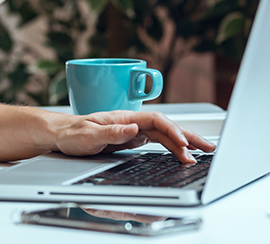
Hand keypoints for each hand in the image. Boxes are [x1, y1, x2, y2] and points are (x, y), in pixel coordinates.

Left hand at [50, 111, 216, 163]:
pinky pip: (158, 142)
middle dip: (189, 136)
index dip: (172, 131)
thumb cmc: (72, 133)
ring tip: (202, 153)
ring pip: (165, 135)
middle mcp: (132, 121)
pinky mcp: (132, 139)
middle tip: (208, 147)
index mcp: (125, 117)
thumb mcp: (89, 135)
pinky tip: (182, 154)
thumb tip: (133, 128)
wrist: (61, 135)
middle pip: (166, 126)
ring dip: (183, 144)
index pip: (156, 121)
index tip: (183, 144)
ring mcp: (134, 130)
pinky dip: (172, 148)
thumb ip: (111, 132)